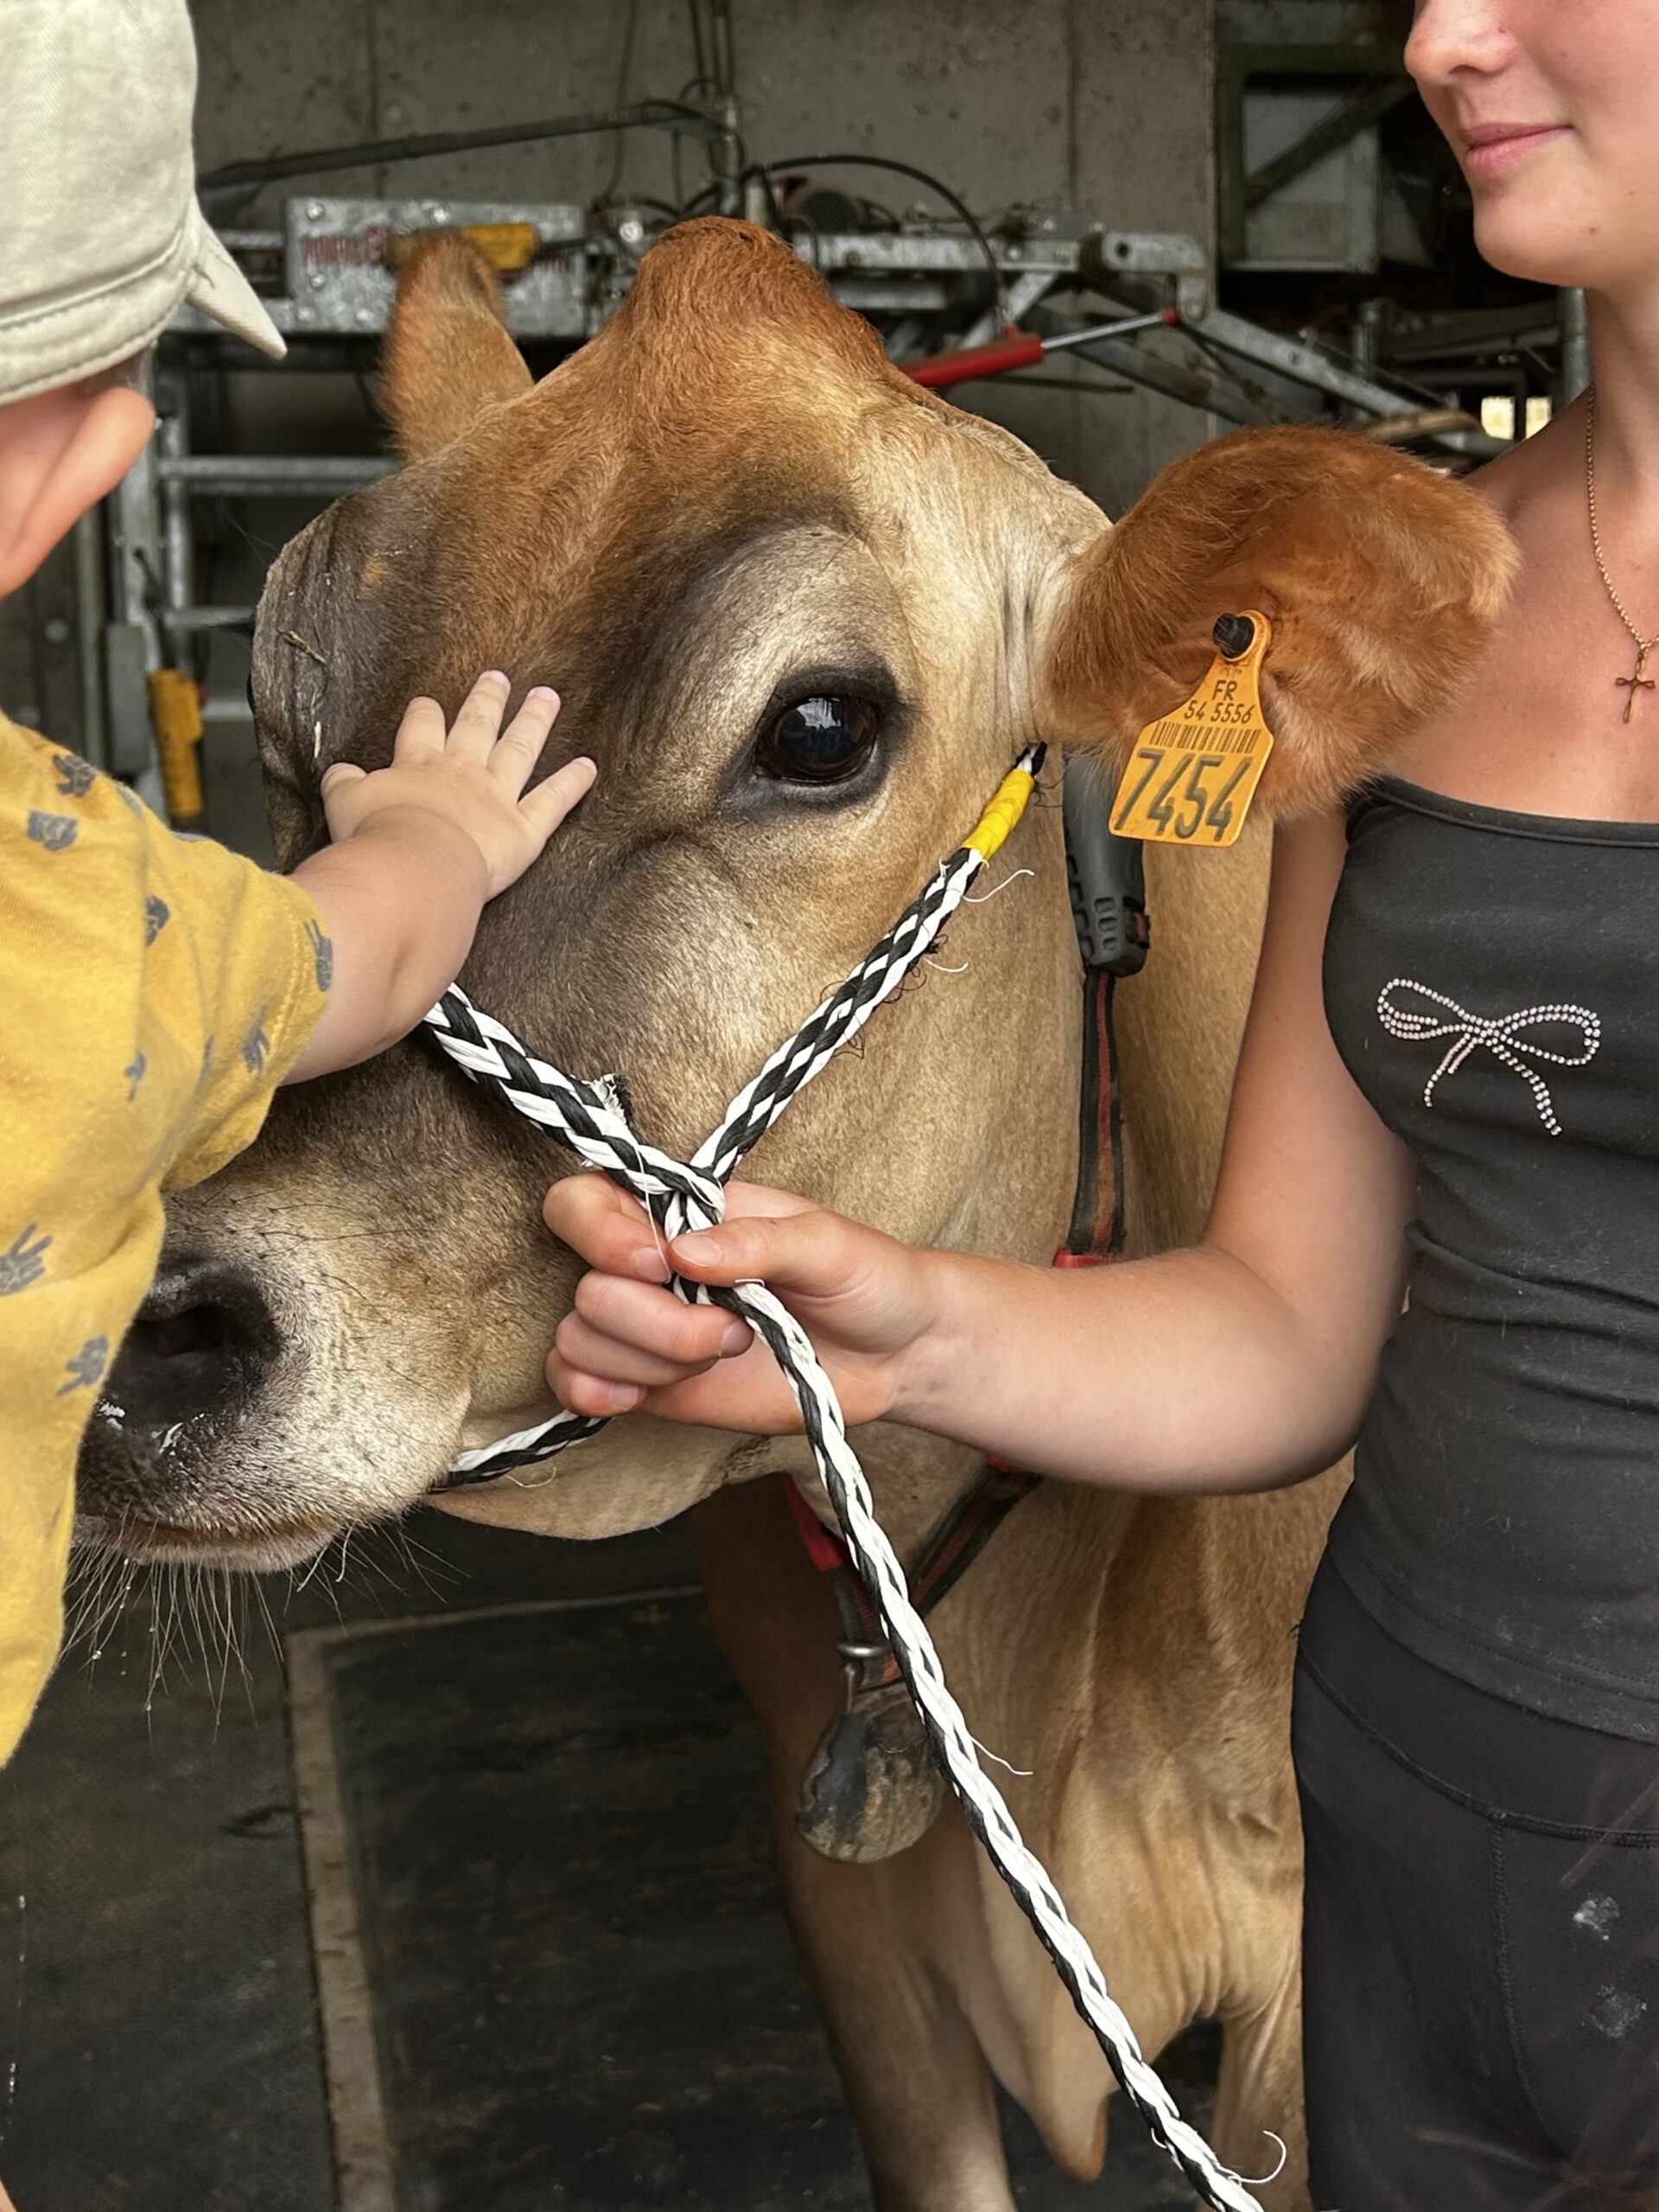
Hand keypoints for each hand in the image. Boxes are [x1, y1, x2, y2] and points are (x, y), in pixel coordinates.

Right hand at [321, 670, 594, 895]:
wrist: (415, 864)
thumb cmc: (377, 837)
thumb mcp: (344, 804)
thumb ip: (344, 783)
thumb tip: (341, 771)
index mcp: (418, 764)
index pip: (423, 727)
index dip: (426, 714)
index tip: (429, 704)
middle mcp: (461, 771)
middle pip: (477, 725)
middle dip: (487, 700)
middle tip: (498, 677)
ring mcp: (496, 796)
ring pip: (520, 749)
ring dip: (535, 721)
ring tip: (548, 697)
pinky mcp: (523, 829)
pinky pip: (553, 801)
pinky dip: (572, 783)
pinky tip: (589, 766)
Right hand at [543, 1176, 943, 1431]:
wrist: (897, 1355)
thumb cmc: (867, 1277)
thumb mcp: (827, 1242)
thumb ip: (756, 1240)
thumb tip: (683, 1252)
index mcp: (684, 1212)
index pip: (584, 1203)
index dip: (599, 1234)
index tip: (659, 1264)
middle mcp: (652, 1267)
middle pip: (588, 1289)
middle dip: (656, 1322)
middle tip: (734, 1329)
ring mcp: (647, 1327)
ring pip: (581, 1339)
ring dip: (648, 1359)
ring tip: (721, 1354)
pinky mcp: (654, 1382)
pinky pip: (580, 1383)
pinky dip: (595, 1392)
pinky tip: (644, 1396)